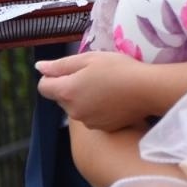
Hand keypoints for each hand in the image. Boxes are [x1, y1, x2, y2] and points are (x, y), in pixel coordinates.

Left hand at [36, 52, 152, 130]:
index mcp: (67, 91)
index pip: (44, 87)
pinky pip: (92, 117)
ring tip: (106, 87)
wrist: (147, 90)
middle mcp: (73, 111)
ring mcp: (88, 122)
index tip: (70, 69)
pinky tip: (113, 99)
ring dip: (84, 98)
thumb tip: (39, 67)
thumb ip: (60, 65)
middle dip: (70, 87)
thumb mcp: (89, 59)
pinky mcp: (103, 128)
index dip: (53, 76)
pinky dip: (97, 109)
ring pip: (77, 108)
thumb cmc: (118, 69)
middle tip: (93, 75)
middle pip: (61, 98)